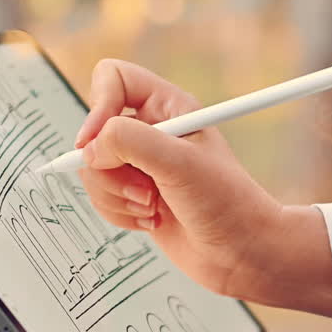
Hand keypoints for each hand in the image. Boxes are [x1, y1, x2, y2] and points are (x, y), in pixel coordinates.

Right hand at [76, 60, 331, 317]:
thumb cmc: (227, 203)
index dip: (98, 106)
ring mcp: (141, 165)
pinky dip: (120, 214)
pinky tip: (152, 220)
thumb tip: (90, 148)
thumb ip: (129, 142)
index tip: (97, 142)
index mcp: (168, 107)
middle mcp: (152, 131)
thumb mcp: (179, 162)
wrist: (242, 252)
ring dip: (117, 196)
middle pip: (94, 132)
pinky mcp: (134, 195)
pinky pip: (101, 197)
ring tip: (153, 207)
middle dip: (112, 169)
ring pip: (93, 170)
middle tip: (145, 189)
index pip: (113, 79)